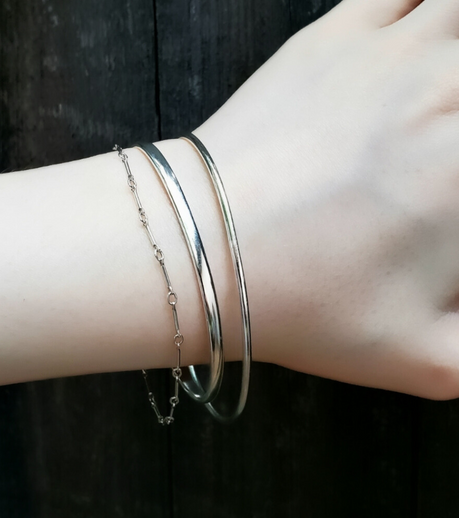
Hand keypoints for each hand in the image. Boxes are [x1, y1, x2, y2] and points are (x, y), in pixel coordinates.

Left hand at [194, 0, 458, 399]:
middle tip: (441, 154)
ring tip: (438, 93)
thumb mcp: (422, 361)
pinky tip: (421, 35)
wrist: (206, 249)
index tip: (455, 197)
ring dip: (457, 48)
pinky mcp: (333, 34)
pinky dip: (422, 7)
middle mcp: (452, 95)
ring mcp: (395, 51)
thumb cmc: (307, 307)